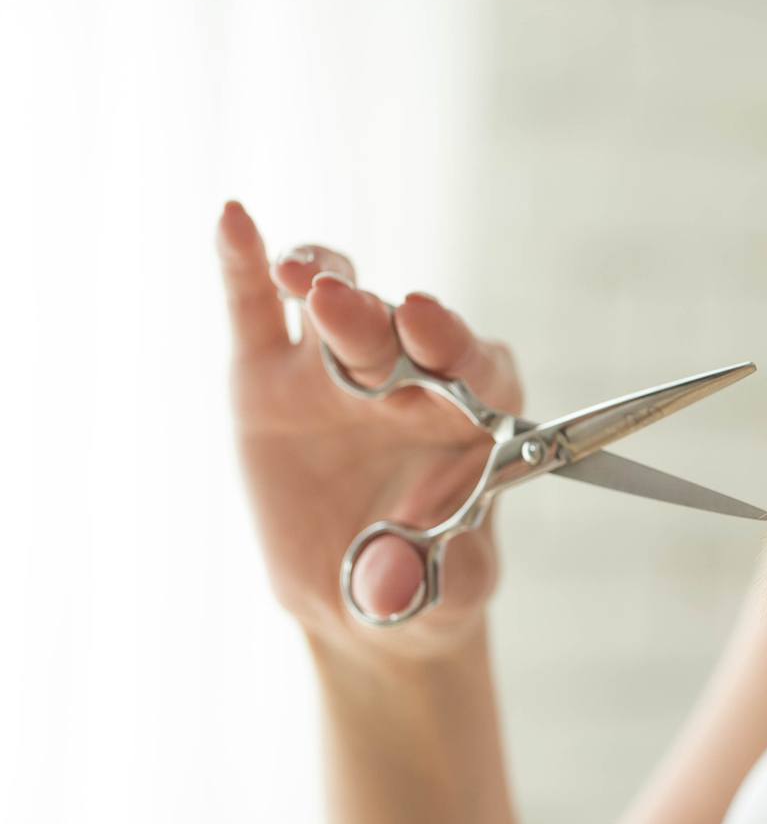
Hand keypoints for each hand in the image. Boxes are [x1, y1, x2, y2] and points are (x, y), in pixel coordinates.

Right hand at [214, 200, 522, 658]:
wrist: (366, 601)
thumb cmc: (429, 589)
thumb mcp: (444, 599)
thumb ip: (425, 584)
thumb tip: (386, 589)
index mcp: (475, 413)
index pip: (474, 364)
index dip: (451, 341)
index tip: (427, 322)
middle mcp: (410, 376)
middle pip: (396, 330)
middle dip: (373, 318)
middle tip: (342, 305)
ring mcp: (336, 370)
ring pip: (331, 308)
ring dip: (322, 283)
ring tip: (299, 277)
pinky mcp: (269, 376)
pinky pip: (254, 311)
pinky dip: (243, 265)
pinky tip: (233, 222)